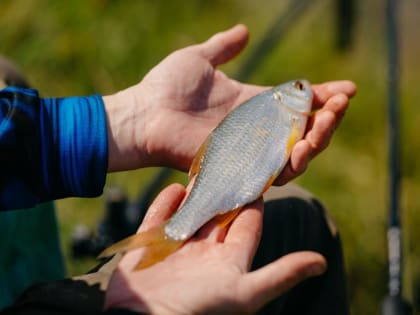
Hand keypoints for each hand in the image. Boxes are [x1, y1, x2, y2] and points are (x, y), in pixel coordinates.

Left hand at [103, 24, 355, 182]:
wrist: (144, 113)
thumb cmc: (166, 87)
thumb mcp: (200, 59)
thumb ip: (224, 48)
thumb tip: (243, 32)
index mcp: (251, 104)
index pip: (296, 103)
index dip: (321, 96)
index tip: (345, 88)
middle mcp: (255, 130)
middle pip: (304, 130)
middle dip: (328, 118)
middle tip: (338, 103)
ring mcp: (249, 150)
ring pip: (297, 153)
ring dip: (318, 138)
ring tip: (328, 119)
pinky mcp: (240, 168)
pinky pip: (275, 172)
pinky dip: (295, 161)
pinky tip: (306, 144)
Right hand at [104, 184, 326, 314]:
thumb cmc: (200, 309)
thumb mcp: (246, 294)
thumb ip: (281, 276)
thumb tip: (322, 263)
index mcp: (228, 262)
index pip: (246, 225)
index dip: (254, 202)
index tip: (259, 176)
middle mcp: (203, 255)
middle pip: (217, 216)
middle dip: (224, 192)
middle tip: (230, 163)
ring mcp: (175, 250)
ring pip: (189, 214)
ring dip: (195, 194)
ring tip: (202, 170)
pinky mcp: (149, 248)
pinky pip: (159, 219)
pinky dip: (166, 204)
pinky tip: (174, 188)